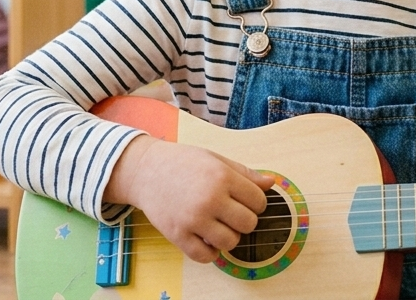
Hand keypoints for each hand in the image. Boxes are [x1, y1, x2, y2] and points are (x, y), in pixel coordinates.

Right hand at [105, 135, 274, 262]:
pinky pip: (206, 256)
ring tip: (218, 225)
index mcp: (222, 177)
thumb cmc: (182, 162)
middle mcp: (210, 199)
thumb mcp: (216, 160)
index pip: (259, 202)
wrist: (145, 170)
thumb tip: (271, 184)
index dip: (255, 203)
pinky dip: (210, 252)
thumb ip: (245, 173)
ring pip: (230, 242)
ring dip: (229, 237)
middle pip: (248, 224)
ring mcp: (193, 219)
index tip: (244, 201)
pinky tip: (206, 239)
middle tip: (231, 214)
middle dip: (244, 221)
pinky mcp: (178, 235)